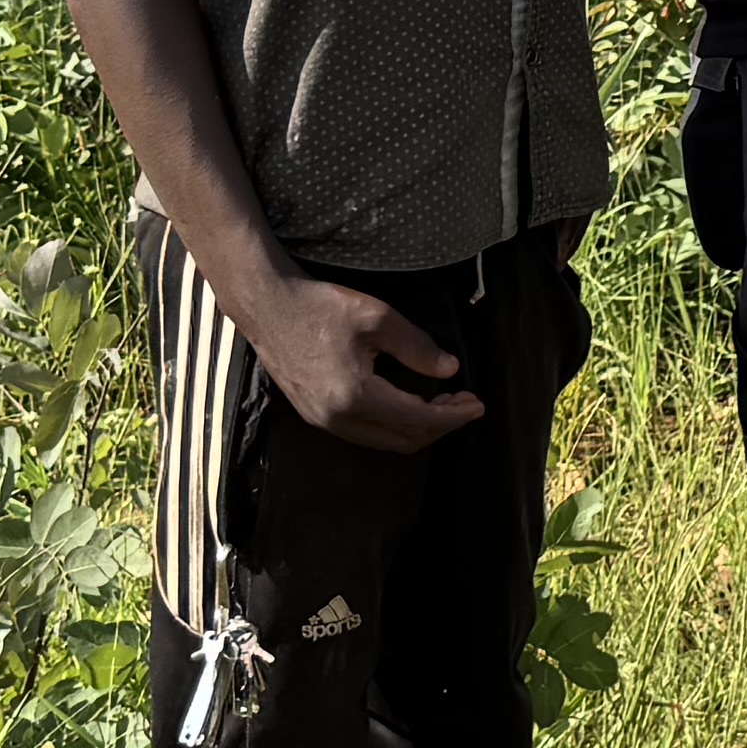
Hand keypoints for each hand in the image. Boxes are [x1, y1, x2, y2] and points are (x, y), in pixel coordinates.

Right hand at [240, 266, 485, 450]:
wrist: (268, 306)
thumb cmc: (321, 307)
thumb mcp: (377, 318)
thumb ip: (417, 347)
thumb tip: (449, 369)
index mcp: (356, 396)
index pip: (418, 419)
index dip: (453, 415)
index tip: (478, 404)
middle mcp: (339, 419)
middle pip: (404, 440)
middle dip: (441, 425)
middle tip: (465, 402)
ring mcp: (324, 421)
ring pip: (384, 441)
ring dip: (418, 428)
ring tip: (443, 402)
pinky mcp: (315, 415)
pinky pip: (366, 434)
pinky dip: (394, 425)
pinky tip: (408, 403)